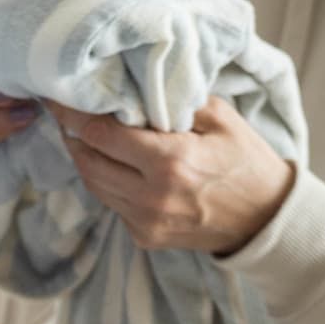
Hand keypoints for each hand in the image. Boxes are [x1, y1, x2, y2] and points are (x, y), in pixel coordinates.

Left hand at [46, 97, 294, 255]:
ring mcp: (145, 221)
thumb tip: (133, 86)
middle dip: (73, 137)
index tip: (58, 98)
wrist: (266, 219)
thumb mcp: (221, 118)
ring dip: (85, 159)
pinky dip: (107, 182)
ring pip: (95, 186)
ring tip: (82, 136)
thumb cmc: (246, 161)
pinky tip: (113, 164)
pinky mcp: (145, 237)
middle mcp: (151, 196)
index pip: (102, 134)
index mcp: (170, 161)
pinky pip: (112, 204)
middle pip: (88, 162)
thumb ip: (175, 101)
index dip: (75, 115)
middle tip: (66, 115)